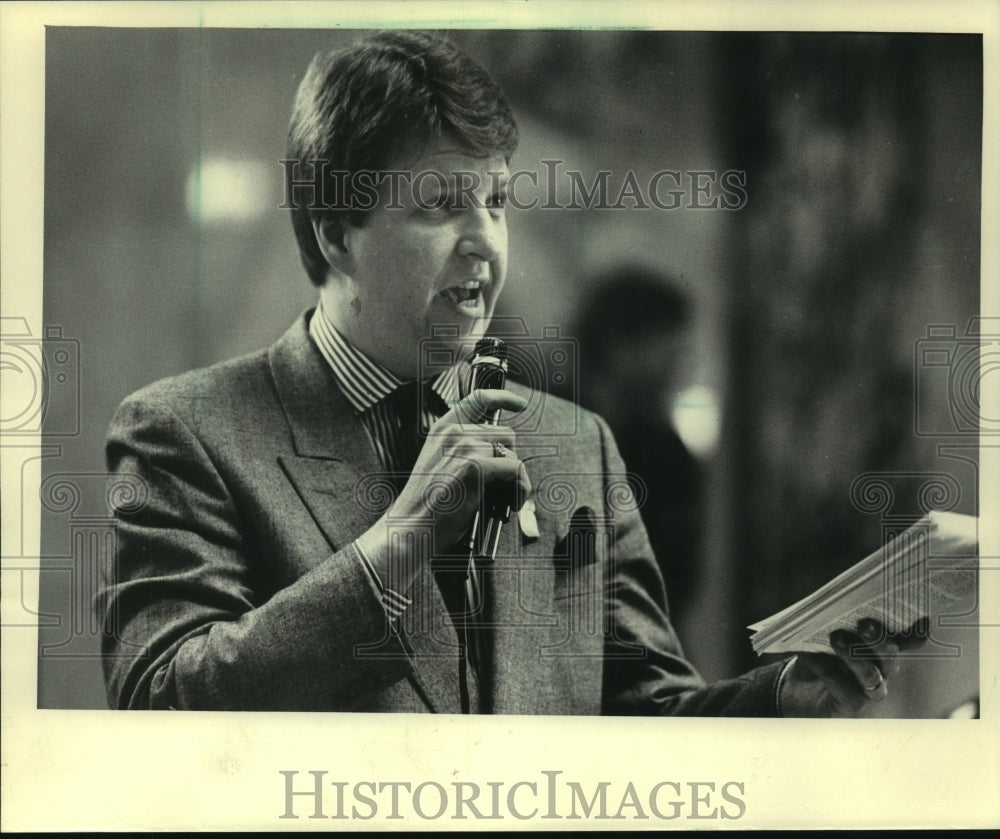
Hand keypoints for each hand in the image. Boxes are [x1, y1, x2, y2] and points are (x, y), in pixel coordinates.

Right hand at [356, 388, 530, 586]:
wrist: (410, 528)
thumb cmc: (428, 506)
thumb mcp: (441, 466)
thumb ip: (465, 451)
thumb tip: (500, 453)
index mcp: (444, 429)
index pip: (479, 398)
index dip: (504, 397)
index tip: (519, 403)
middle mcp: (454, 432)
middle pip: (506, 435)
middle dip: (510, 461)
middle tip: (502, 488)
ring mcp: (464, 447)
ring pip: (512, 455)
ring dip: (516, 479)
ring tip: (504, 500)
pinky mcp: (474, 466)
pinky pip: (516, 470)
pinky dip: (520, 489)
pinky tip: (511, 505)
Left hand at [779, 618, 926, 716]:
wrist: (795, 692)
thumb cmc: (817, 657)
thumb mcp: (825, 635)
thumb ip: (837, 622)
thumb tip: (837, 601)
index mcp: (880, 651)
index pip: (904, 642)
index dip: (916, 634)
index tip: (922, 620)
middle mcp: (881, 672)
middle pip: (891, 658)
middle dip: (880, 640)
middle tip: (864, 625)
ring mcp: (868, 692)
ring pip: (872, 676)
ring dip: (855, 656)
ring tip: (836, 638)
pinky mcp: (851, 707)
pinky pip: (845, 690)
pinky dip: (827, 670)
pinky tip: (811, 657)